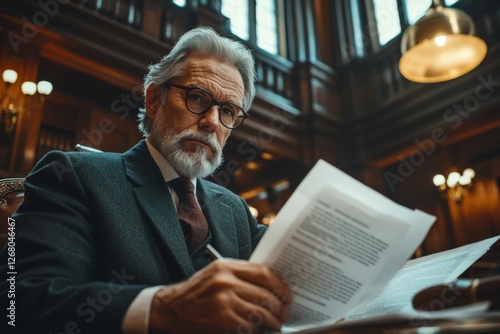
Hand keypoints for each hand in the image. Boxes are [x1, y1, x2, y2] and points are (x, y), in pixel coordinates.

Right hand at [149, 260, 291, 333]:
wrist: (170, 309)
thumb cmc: (196, 291)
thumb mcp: (215, 274)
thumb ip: (239, 275)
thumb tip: (269, 284)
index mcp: (226, 267)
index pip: (263, 273)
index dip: (280, 285)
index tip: (287, 294)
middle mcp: (226, 281)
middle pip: (265, 294)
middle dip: (279, 307)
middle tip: (284, 313)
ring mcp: (223, 300)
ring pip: (260, 312)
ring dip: (272, 321)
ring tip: (276, 324)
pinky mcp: (221, 319)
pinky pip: (248, 326)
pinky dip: (256, 330)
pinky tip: (257, 330)